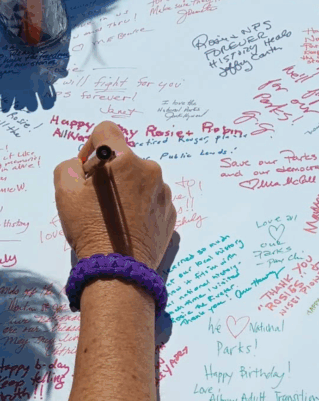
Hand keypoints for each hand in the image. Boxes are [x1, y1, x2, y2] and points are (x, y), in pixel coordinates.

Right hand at [54, 122, 176, 271]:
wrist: (119, 269)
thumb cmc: (90, 229)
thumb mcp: (64, 192)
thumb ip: (69, 165)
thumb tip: (82, 164)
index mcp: (124, 160)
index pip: (106, 131)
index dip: (91, 146)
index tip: (87, 170)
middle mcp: (150, 171)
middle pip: (125, 158)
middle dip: (109, 172)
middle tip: (97, 199)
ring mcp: (163, 193)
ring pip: (140, 179)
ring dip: (127, 189)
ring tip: (114, 216)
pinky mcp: (171, 213)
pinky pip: (152, 200)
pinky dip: (140, 207)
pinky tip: (128, 226)